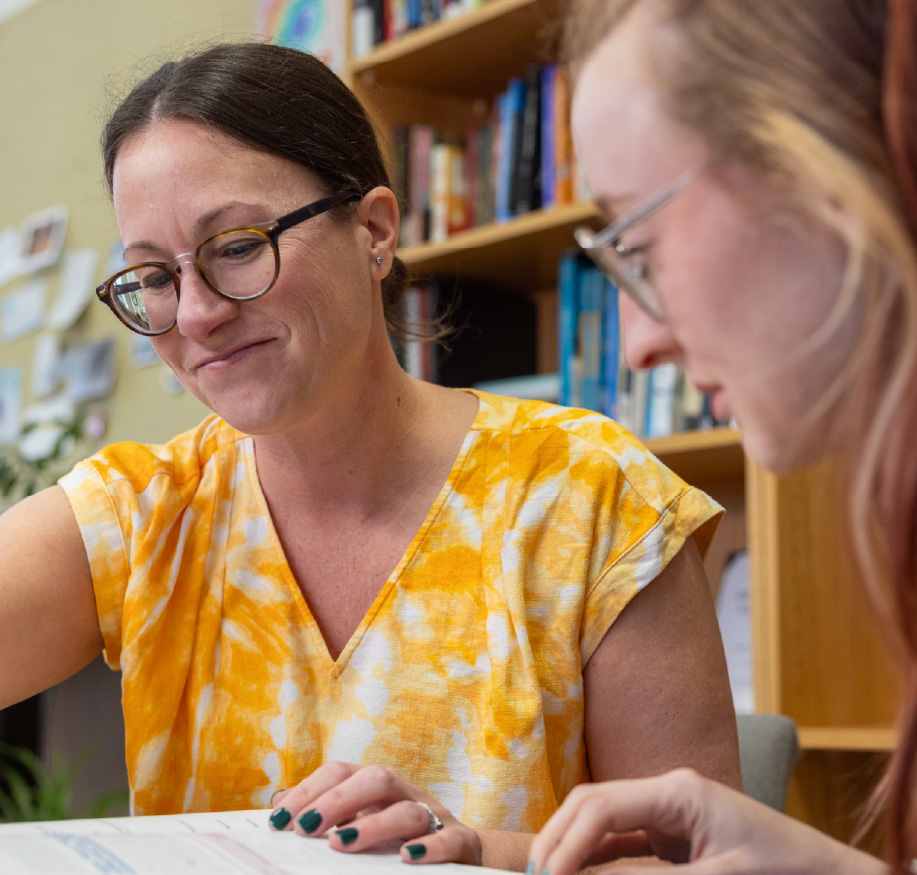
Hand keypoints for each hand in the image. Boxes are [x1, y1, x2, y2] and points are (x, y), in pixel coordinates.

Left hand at [268, 761, 482, 864]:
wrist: (462, 853)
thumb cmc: (401, 837)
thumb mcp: (363, 821)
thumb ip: (327, 813)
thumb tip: (280, 803)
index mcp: (378, 788)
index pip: (343, 772)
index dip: (311, 790)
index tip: (279, 819)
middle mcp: (405, 794)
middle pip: (376, 779)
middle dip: (337, 799)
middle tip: (304, 828)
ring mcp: (434, 816)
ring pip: (409, 808)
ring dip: (375, 824)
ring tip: (342, 844)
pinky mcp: (459, 842)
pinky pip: (451, 838)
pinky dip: (431, 846)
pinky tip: (409, 856)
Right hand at [527, 769, 886, 874]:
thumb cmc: (784, 870)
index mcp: (678, 790)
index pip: (600, 805)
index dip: (566, 841)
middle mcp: (667, 793)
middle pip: (593, 806)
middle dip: (559, 839)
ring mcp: (668, 812)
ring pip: (602, 824)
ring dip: (573, 850)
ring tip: (545, 874)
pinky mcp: (673, 835)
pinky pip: (622, 844)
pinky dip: (597, 861)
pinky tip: (577, 874)